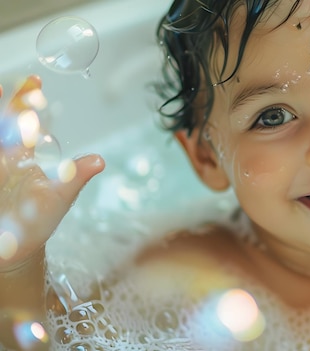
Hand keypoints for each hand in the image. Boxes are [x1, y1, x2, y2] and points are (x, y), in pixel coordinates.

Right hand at [0, 76, 104, 271]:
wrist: (16, 247)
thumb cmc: (39, 219)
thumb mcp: (59, 197)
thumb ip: (75, 177)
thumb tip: (100, 161)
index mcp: (20, 154)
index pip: (23, 119)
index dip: (27, 98)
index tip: (35, 80)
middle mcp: (0, 156)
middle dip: (2, 104)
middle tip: (3, 87)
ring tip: (1, 99)